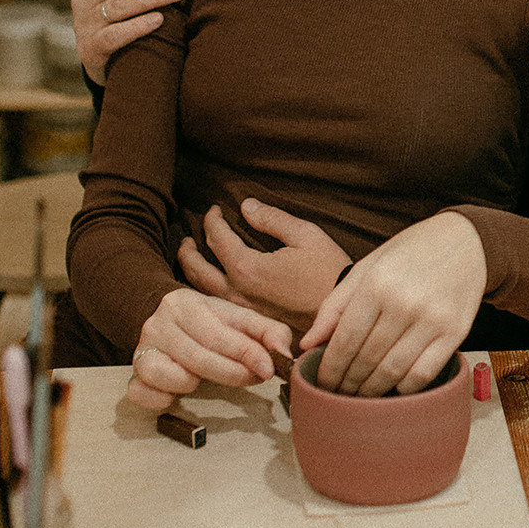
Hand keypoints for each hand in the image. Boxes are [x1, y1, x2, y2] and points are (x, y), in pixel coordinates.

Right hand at [125, 288, 295, 412]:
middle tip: (254, 378)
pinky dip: (160, 398)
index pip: (217, 333)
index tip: (268, 368)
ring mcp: (142, 349)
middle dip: (232, 373)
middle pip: (197, 358)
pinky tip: (175, 391)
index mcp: (185, 304)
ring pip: (169, 376)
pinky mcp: (134, 374)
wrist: (164, 316)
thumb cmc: (208, 322)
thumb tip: (285, 354)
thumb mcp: (238, 318)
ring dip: (192, 383)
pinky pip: (141, 393)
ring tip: (204, 376)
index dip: (245, 353)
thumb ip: (266, 331)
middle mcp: (158, 324)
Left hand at [177, 200, 350, 334]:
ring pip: (202, 292)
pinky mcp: (251, 321)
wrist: (341, 314)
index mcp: (248, 267)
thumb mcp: (305, 235)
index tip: (215, 209)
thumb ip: (272, 219)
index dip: (212, 220)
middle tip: (187, 238)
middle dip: (188, 250)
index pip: (217, 238)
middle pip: (197, 269)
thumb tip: (246, 206)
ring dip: (190, 273)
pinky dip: (204, 291)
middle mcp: (238, 291)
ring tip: (190, 260)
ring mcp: (242, 310)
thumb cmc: (328, 272)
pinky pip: (217, 305)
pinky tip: (208, 284)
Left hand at [300, 211, 486, 396]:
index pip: (345, 341)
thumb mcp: (368, 266)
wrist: (467, 241)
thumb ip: (335, 304)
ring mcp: (432, 320)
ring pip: (392, 373)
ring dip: (371, 391)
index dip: (330, 368)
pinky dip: (404, 389)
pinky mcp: (455, 334)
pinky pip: (423, 374)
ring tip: (359, 396)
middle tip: (338, 394)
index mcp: (377, 284)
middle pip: (366, 360)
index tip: (322, 382)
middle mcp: (404, 303)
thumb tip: (307, 343)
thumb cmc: (411, 252)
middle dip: (347, 384)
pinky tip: (392, 388)